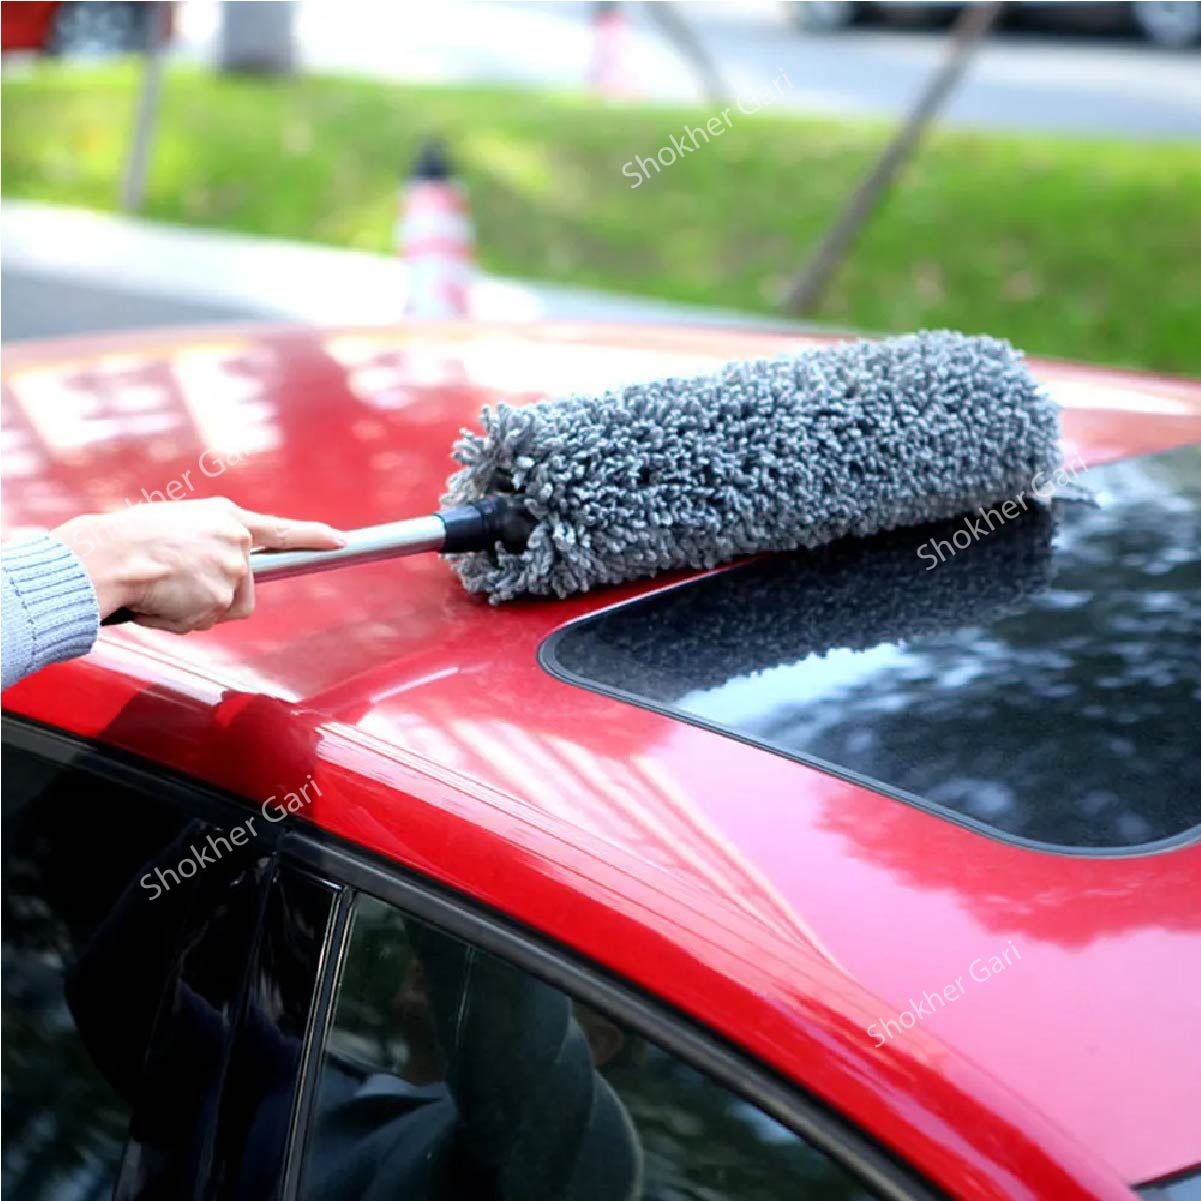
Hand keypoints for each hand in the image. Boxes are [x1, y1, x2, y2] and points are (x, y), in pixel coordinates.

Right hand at [55, 499, 345, 632]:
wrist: (110, 556)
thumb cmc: (128, 540)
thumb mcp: (177, 525)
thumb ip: (209, 544)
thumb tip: (222, 583)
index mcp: (226, 517)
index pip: (280, 530)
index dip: (313, 536)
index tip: (340, 541)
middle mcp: (238, 542)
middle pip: (244, 588)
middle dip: (215, 595)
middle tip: (177, 582)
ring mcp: (234, 571)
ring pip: (225, 609)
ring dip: (197, 609)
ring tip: (164, 589)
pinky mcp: (223, 598)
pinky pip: (202, 623)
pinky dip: (178, 620)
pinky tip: (159, 601)